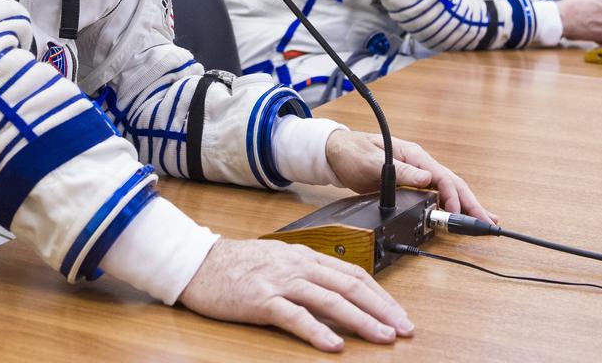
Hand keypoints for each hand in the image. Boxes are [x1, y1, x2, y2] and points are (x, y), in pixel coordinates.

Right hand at [179, 237, 412, 351]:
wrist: (198, 263)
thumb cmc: (237, 265)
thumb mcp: (279, 261)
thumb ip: (308, 274)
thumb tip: (338, 294)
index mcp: (305, 257)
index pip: (353, 273)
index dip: (380, 294)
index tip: (399, 313)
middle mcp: (298, 266)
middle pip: (350, 286)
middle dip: (382, 308)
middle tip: (403, 329)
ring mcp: (280, 282)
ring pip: (330, 299)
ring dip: (360, 319)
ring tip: (382, 336)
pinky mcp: (261, 300)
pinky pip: (295, 316)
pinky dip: (317, 330)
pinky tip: (333, 345)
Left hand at [324, 130, 497, 222]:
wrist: (336, 152)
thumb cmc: (352, 152)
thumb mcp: (372, 161)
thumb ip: (399, 170)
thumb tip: (426, 177)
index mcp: (414, 155)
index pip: (442, 176)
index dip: (452, 196)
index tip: (457, 213)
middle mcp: (420, 163)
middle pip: (452, 183)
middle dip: (470, 203)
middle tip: (487, 221)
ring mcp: (417, 172)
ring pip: (448, 189)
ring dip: (465, 205)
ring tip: (482, 219)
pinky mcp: (412, 183)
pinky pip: (437, 194)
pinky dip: (451, 205)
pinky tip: (460, 214)